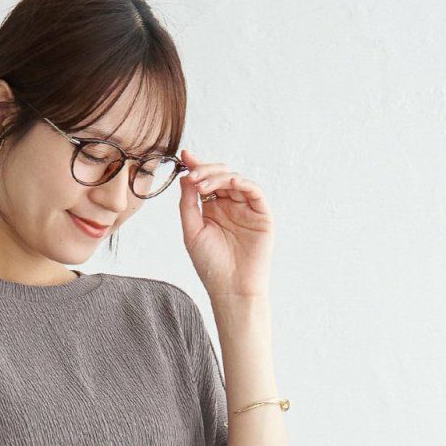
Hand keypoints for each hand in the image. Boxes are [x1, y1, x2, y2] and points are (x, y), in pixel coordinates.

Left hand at [177, 146, 273, 301]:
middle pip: (219, 176)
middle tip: (191, 174)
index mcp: (212, 209)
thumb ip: (187, 204)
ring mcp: (246, 208)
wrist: (231, 289)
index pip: (205, 182)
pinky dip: (241, 182)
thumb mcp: (192, 231)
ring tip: (201, 183)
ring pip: (235, 179)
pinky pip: (254, 190)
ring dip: (218, 176)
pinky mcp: (261, 214)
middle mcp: (230, 205)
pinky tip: (228, 182)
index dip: (196, 167)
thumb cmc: (211, 266)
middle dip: (205, 170)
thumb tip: (184, 177)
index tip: (184, 156)